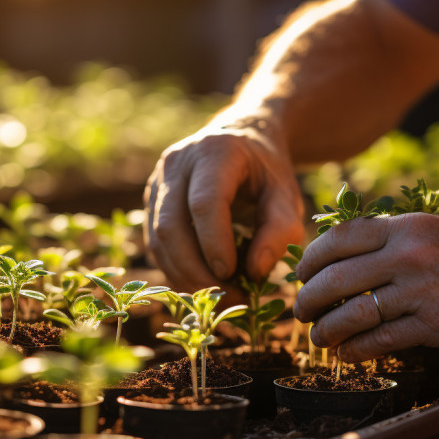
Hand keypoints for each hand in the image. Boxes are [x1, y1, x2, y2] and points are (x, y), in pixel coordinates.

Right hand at [144, 116, 304, 291]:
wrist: (241, 141)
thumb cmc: (267, 172)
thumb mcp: (287, 196)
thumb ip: (281, 231)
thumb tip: (255, 272)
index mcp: (215, 152)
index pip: (205, 202)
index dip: (214, 243)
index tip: (233, 275)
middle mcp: (177, 163)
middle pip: (171, 225)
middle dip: (196, 270)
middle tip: (230, 297)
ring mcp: (158, 182)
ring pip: (157, 240)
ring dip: (185, 277)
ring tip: (221, 295)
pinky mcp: (151, 202)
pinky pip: (155, 245)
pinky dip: (177, 272)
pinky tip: (204, 285)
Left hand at [293, 213, 438, 361]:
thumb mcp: (434, 227)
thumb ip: (391, 238)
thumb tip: (343, 258)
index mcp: (406, 226)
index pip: (339, 238)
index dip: (310, 259)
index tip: (300, 275)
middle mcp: (409, 256)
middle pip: (336, 279)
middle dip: (308, 299)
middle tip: (300, 312)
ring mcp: (422, 293)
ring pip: (354, 314)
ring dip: (327, 330)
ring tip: (318, 337)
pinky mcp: (436, 326)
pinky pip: (382, 341)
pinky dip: (356, 350)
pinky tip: (347, 353)